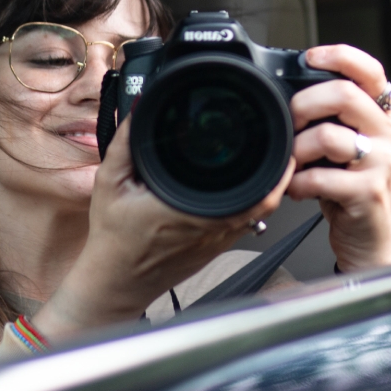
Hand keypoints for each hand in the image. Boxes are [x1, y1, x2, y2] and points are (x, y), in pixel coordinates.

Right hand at [32, 118, 291, 339]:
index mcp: (189, 210)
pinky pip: (246, 222)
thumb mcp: (110, 184)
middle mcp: (210, 227)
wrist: (115, 283)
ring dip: (268, 186)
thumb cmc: (113, 238)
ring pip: (260, 213)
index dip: (273, 168)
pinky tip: (246, 184)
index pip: (251, 193)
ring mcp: (217, 241)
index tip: (279, 143)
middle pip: (265, 200)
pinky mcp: (216, 249)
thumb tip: (140, 108)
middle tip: (281, 143)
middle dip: (276, 170)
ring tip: (268, 159)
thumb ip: (124, 144)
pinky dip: (253, 202)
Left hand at [288, 45, 390, 271]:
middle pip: (345, 94)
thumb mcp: (345, 149)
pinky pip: (321, 177)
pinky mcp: (369, 193)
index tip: (311, 58)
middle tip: (291, 122)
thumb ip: (331, 120)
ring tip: (293, 164)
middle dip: (304, 104)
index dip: (340, 56)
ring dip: (298, 150)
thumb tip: (292, 96)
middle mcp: (387, 134)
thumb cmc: (351, 193)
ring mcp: (381, 163)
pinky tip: (299, 189)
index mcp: (380, 117)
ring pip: (328, 136)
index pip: (370, 71)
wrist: (367, 241)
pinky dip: (299, 184)